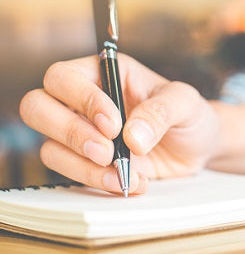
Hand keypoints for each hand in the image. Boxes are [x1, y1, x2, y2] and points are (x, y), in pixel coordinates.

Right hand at [20, 54, 219, 194]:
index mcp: (105, 72)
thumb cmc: (189, 115)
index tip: (115, 125)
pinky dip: (98, 181)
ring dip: (84, 166)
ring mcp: (83, 133)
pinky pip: (71, 173)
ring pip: (50, 147)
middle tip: (107, 151)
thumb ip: (161, 111)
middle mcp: (85, 100)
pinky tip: (130, 182)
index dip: (82, 100)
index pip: (65, 77)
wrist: (198, 147)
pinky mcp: (88, 162)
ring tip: (125, 173)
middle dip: (70, 132)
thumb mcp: (186, 103)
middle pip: (38, 107)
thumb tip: (132, 136)